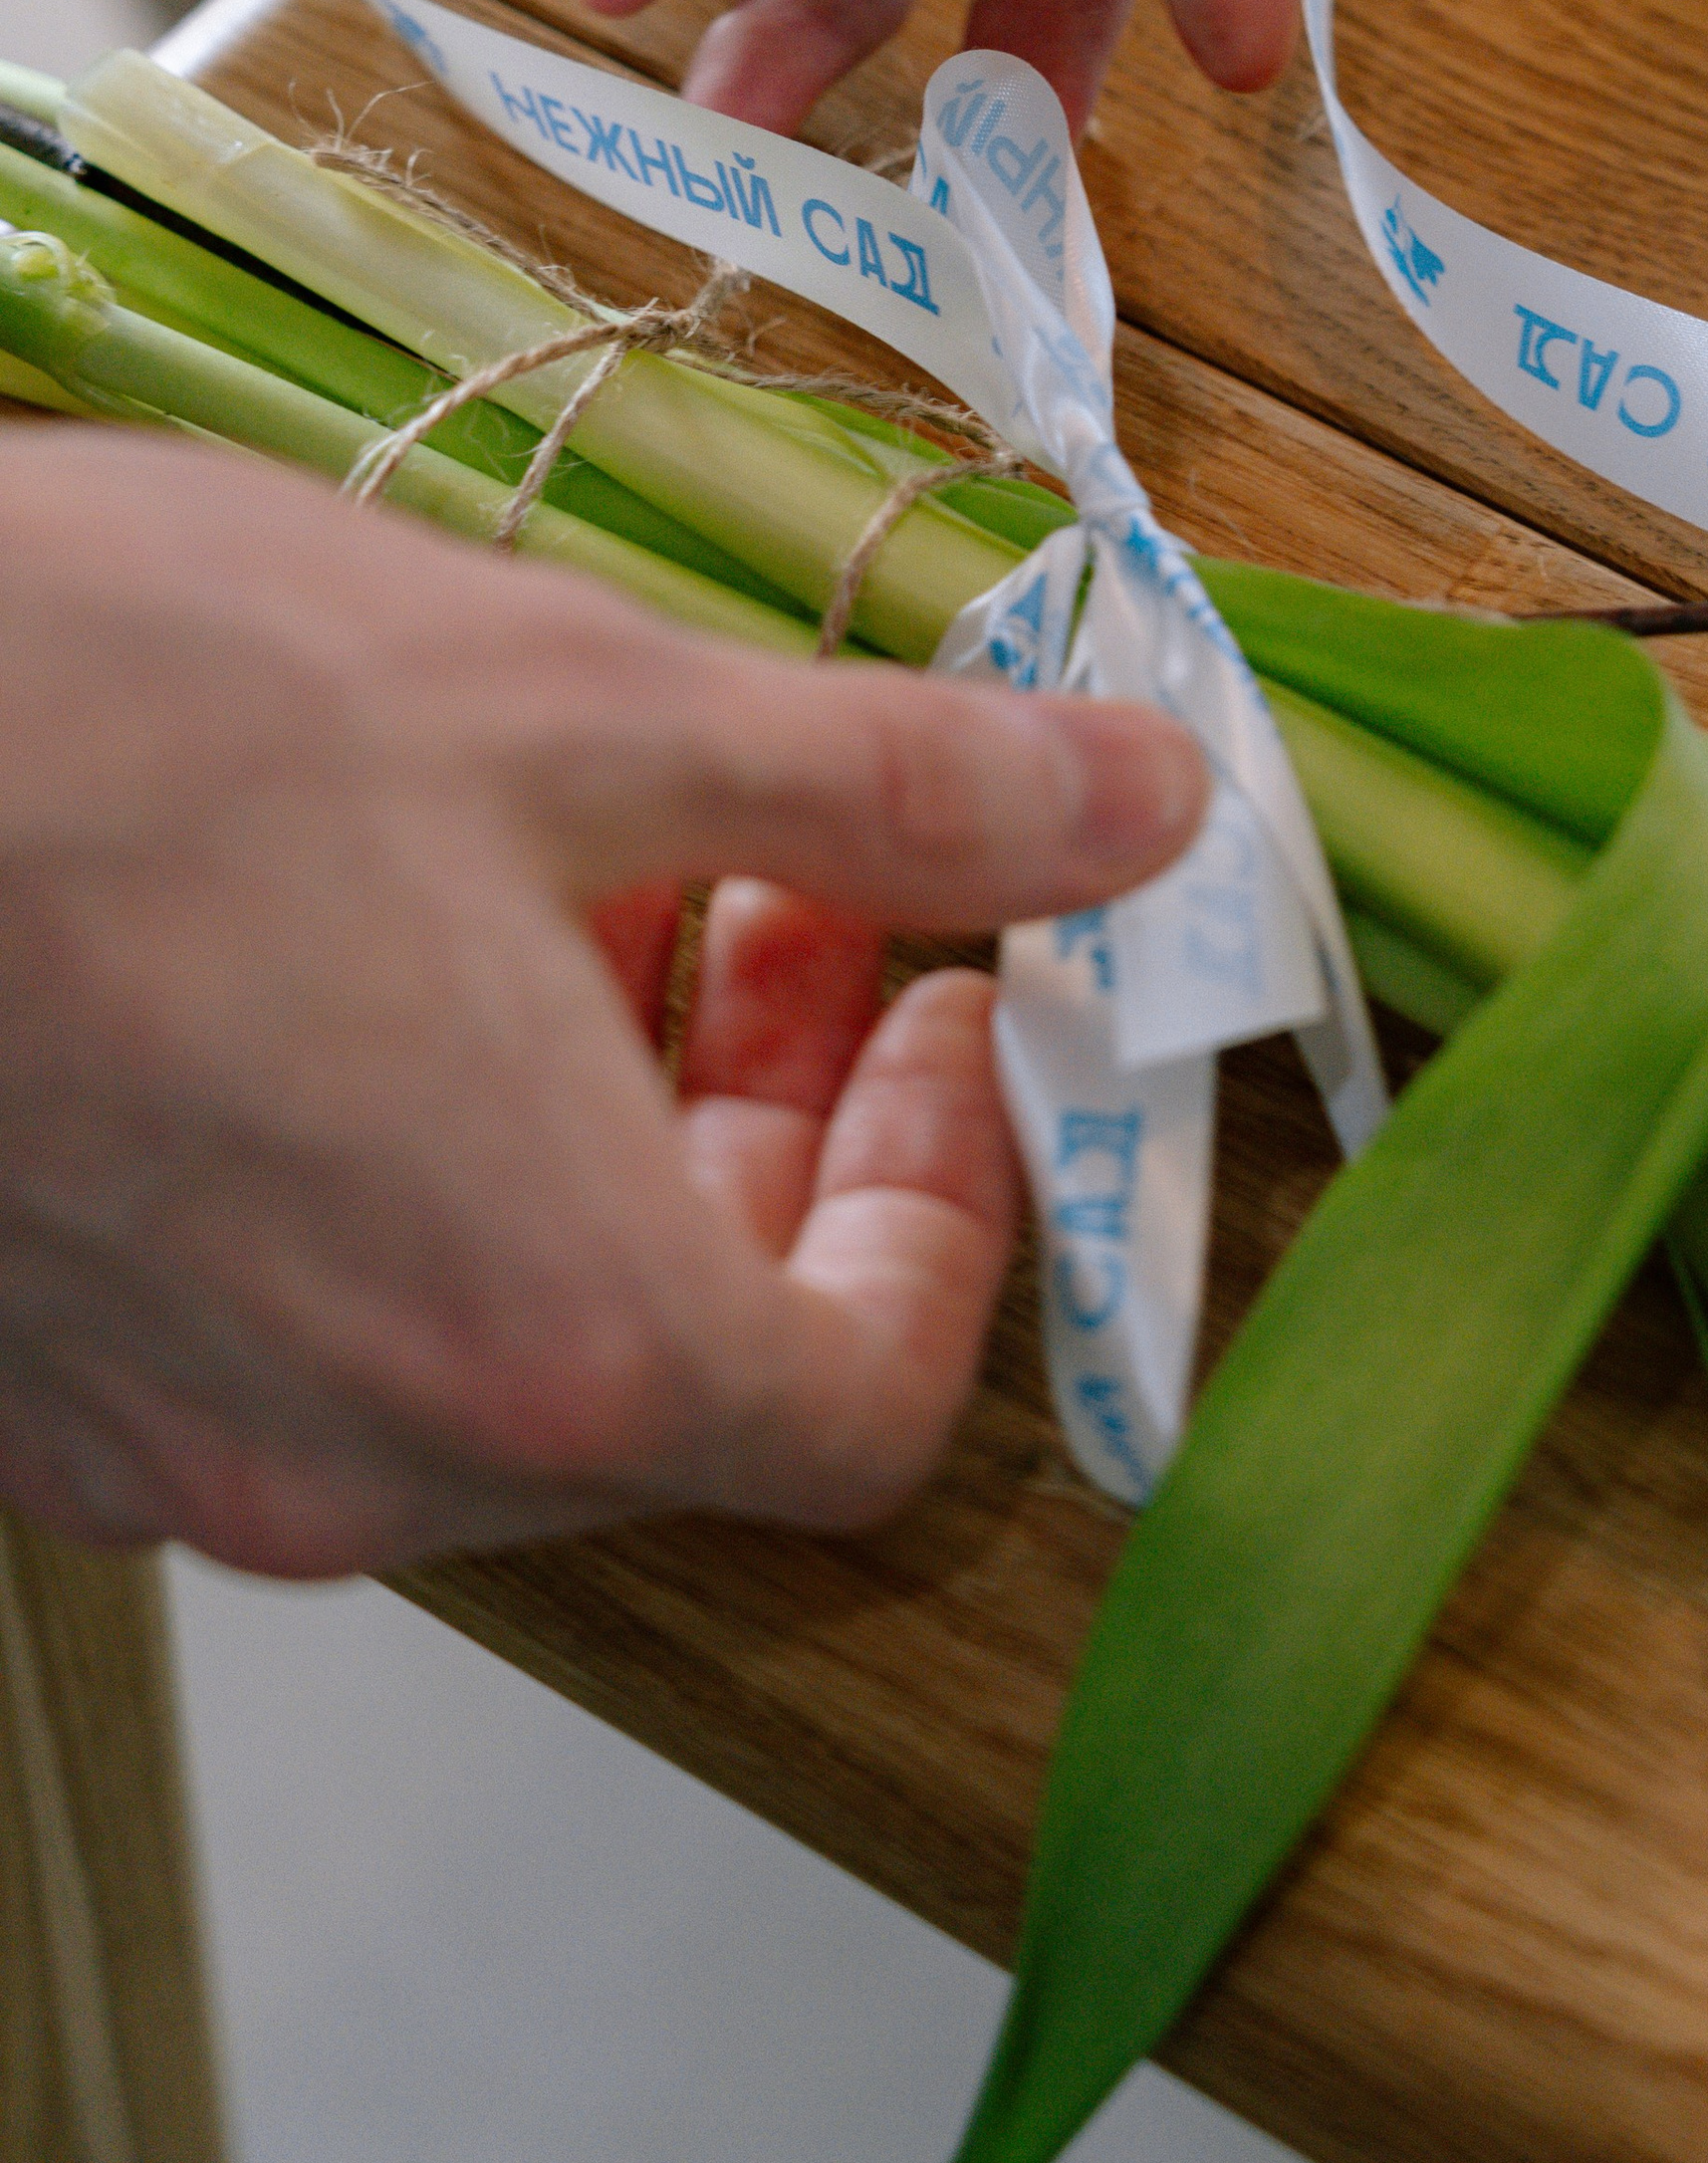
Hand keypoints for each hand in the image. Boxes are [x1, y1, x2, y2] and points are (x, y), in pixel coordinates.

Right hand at [0, 433, 1204, 1573]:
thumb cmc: (129, 717)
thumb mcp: (584, 705)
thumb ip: (901, 792)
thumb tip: (1144, 805)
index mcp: (547, 1331)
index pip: (868, 1407)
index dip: (956, 1214)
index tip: (950, 1019)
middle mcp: (362, 1457)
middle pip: (687, 1382)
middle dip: (785, 1137)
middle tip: (793, 908)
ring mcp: (181, 1442)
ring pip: (494, 1353)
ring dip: (607, 1141)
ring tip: (588, 881)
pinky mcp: (48, 1384)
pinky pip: (309, 1331)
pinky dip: (418, 1174)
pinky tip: (380, 951)